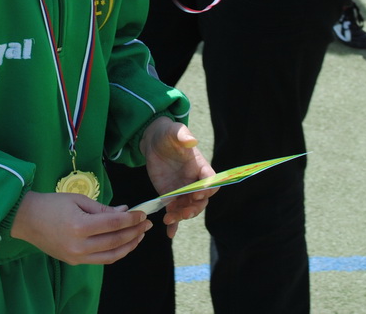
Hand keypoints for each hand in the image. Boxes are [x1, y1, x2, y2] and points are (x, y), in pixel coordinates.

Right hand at [10, 191, 151, 264]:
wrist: (26, 219)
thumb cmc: (51, 204)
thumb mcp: (78, 199)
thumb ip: (102, 208)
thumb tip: (124, 211)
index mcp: (80, 225)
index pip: (114, 224)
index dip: (132, 219)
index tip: (143, 213)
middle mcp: (80, 245)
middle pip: (116, 240)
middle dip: (134, 232)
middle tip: (147, 224)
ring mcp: (77, 256)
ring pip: (111, 255)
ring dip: (129, 245)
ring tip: (139, 236)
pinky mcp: (74, 261)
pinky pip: (101, 260)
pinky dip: (116, 252)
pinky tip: (124, 244)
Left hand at [140, 118, 215, 237]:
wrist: (154, 142)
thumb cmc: (168, 134)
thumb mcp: (175, 131)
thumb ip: (183, 135)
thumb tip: (191, 140)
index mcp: (200, 166)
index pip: (211, 181)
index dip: (207, 189)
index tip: (196, 192)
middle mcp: (194, 181)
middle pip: (202, 200)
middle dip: (194, 207)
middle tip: (183, 211)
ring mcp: (182, 190)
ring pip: (188, 208)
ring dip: (182, 216)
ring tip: (170, 219)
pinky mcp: (170, 196)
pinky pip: (174, 212)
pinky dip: (174, 224)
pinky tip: (169, 233)